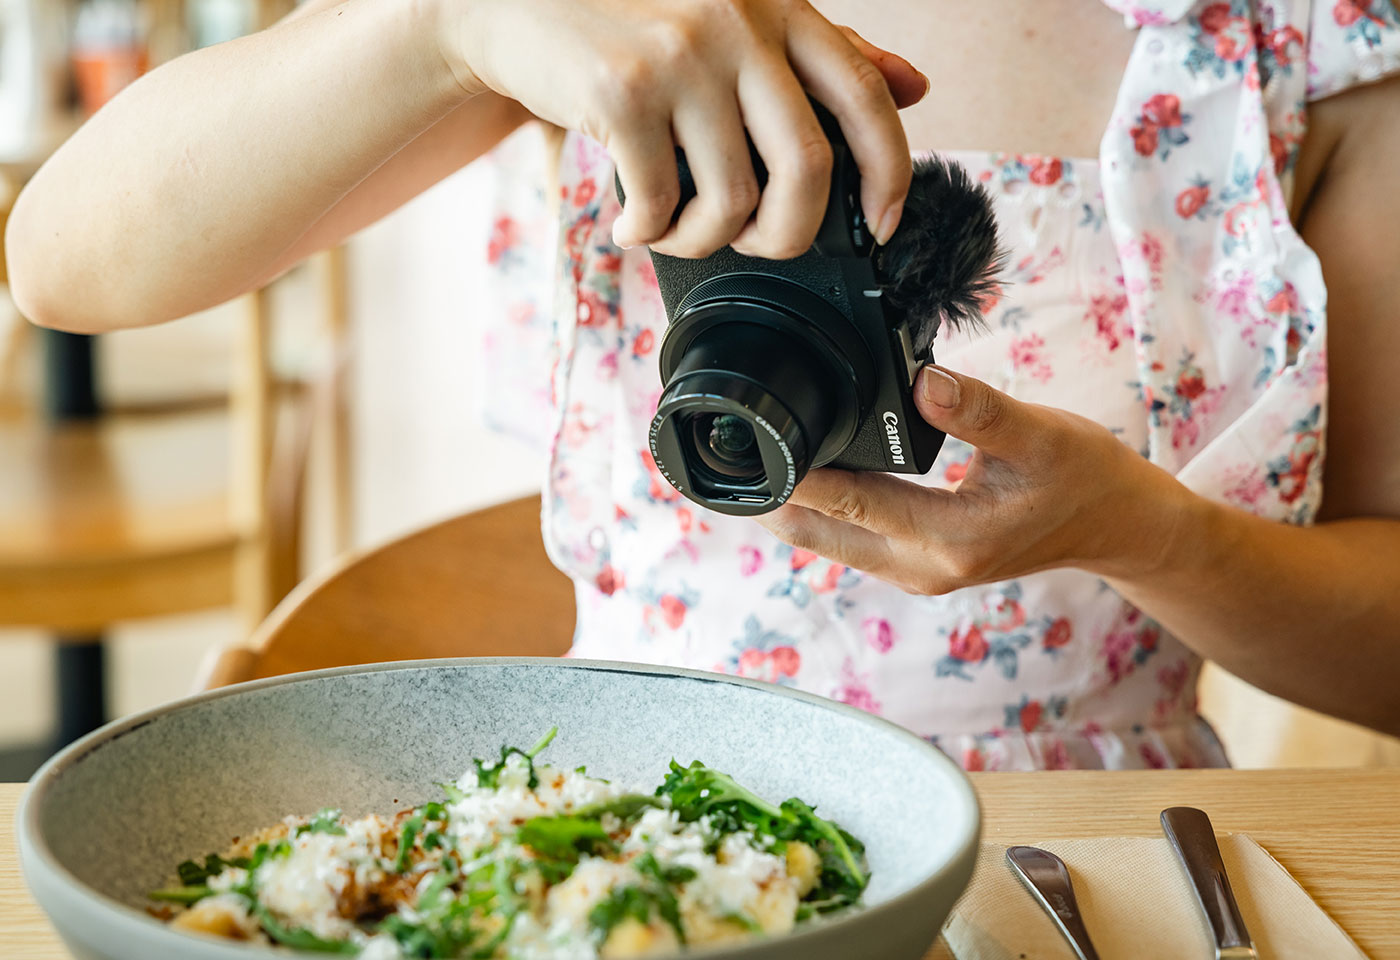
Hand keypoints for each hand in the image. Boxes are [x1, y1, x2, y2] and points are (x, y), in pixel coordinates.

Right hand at [438, 0, 926, 256]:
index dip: (888, 172)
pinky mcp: (623, 90)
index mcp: (779, 8)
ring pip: (730, 199)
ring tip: (672, 228)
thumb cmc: (635, 24)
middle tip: (752, 245)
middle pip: (807, 168)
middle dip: (786, 235)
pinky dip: (647, 232)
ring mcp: (681, 56)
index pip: (865, 95)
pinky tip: (630, 219)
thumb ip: (817, 55)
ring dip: (701, 240)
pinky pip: (661, 202)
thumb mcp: (737, 20)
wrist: (519, 3)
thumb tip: (915, 86)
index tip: (880, 224)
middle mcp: (739, 23)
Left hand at [756, 366, 1194, 594]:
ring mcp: (918, 572)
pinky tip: (799, 474)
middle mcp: (923, 568)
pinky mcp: (919, 562)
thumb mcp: (1040, 435)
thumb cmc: (1085, 478)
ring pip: (829, 541)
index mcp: (949, 541)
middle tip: (717, 455)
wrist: (1118, 527)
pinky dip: (820, 509)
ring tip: (745, 459)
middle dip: (768, 498)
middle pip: (820, 534)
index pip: (850, 504)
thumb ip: (979, 411)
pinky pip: (850, 538)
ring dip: (788, 505)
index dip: (792, 474)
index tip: (745, 445)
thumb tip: (922, 380)